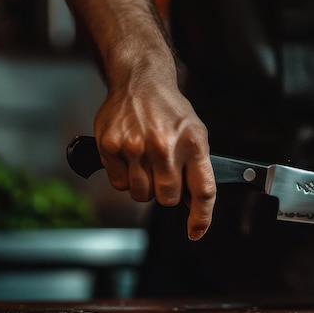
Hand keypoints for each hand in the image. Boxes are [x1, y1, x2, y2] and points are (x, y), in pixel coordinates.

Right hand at [94, 78, 215, 240]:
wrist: (140, 81)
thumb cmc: (170, 110)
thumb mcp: (195, 133)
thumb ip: (196, 167)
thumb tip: (191, 204)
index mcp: (193, 143)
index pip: (202, 190)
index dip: (201, 217)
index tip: (196, 231)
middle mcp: (165, 146)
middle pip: (167, 198)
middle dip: (167, 192)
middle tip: (164, 172)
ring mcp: (135, 146)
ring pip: (141, 195)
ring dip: (145, 186)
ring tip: (147, 161)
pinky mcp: (111, 146)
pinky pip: (120, 184)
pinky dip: (126, 177)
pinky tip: (131, 156)